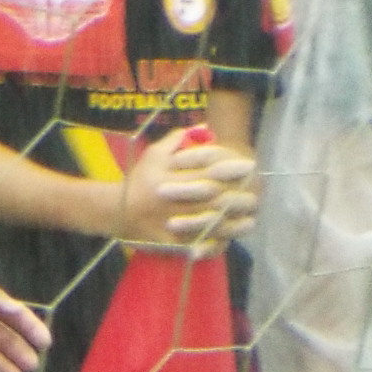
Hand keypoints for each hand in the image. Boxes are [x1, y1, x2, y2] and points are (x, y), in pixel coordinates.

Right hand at [118, 125, 257, 250]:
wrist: (115, 211)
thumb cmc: (140, 179)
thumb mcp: (154, 153)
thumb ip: (179, 139)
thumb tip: (207, 127)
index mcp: (166, 178)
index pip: (203, 172)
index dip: (229, 168)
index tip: (249, 165)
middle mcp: (168, 201)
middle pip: (210, 199)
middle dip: (236, 196)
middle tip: (256, 193)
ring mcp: (167, 223)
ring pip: (207, 224)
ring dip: (231, 222)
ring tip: (251, 218)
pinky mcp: (167, 243)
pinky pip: (194, 245)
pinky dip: (212, 244)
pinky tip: (229, 240)